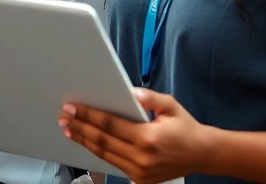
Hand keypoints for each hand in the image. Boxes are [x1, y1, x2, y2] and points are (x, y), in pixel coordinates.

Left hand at [59, 88, 209, 183]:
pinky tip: (87, 142)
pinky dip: (97, 152)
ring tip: (68, 130)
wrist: (202, 154)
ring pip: (104, 155)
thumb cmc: (185, 128)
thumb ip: (150, 98)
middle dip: (80, 127)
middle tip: (63, 117)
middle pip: (101, 141)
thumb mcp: (171, 106)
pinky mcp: (139, 179)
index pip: (110, 125)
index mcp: (148, 138)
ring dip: (84, 141)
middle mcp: (141, 158)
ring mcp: (139, 172)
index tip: (71, 107)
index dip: (88, 115)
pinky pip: (113, 163)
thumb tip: (129, 92)